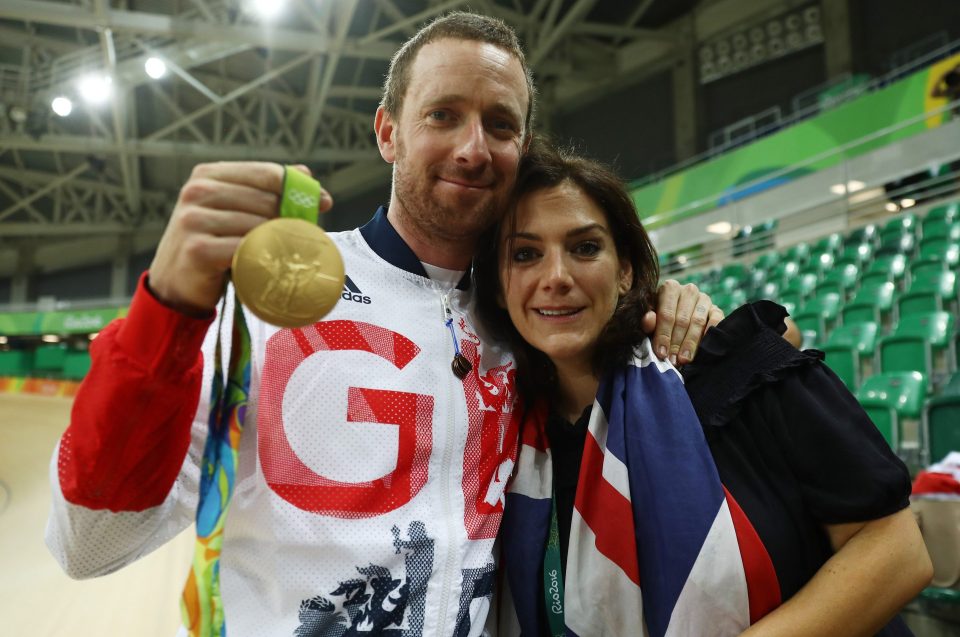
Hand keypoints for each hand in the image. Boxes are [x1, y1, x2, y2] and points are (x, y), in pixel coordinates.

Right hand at [148, 162, 332, 313]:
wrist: (175, 284)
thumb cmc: (212, 243)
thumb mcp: (233, 210)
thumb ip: (265, 190)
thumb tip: (306, 173)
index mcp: (208, 174)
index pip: (265, 173)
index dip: (297, 186)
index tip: (324, 202)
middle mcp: (197, 192)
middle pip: (265, 200)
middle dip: (290, 218)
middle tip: (305, 235)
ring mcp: (193, 220)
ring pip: (257, 225)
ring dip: (279, 240)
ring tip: (288, 252)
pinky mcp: (197, 249)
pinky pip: (245, 249)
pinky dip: (263, 257)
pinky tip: (270, 264)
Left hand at [642, 280, 723, 365]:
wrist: (679, 321)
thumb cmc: (660, 322)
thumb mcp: (650, 323)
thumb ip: (648, 322)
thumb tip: (649, 320)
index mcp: (670, 288)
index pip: (666, 313)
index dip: (663, 335)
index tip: (661, 353)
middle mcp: (688, 290)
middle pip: (682, 319)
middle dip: (676, 343)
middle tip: (673, 360)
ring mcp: (704, 299)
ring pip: (698, 322)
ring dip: (691, 343)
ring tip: (684, 359)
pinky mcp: (717, 309)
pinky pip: (716, 321)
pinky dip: (709, 335)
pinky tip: (703, 349)